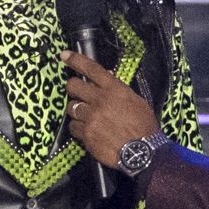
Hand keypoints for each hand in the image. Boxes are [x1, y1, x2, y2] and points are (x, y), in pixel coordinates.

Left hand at [63, 51, 160, 165]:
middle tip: (78, 95)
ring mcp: (91, 118)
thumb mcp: (137, 102)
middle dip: (73, 89)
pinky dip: (79, 129)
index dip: (75, 60)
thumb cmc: (143, 127)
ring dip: (78, 112)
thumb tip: (106, 80)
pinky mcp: (86, 134)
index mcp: (114, 90)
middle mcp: (100, 101)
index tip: (64, 56)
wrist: (144, 153)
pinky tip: (90, 132)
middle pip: (73, 86)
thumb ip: (118, 90)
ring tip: (90, 119)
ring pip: (71, 108)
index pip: (91, 69)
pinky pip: (74, 127)